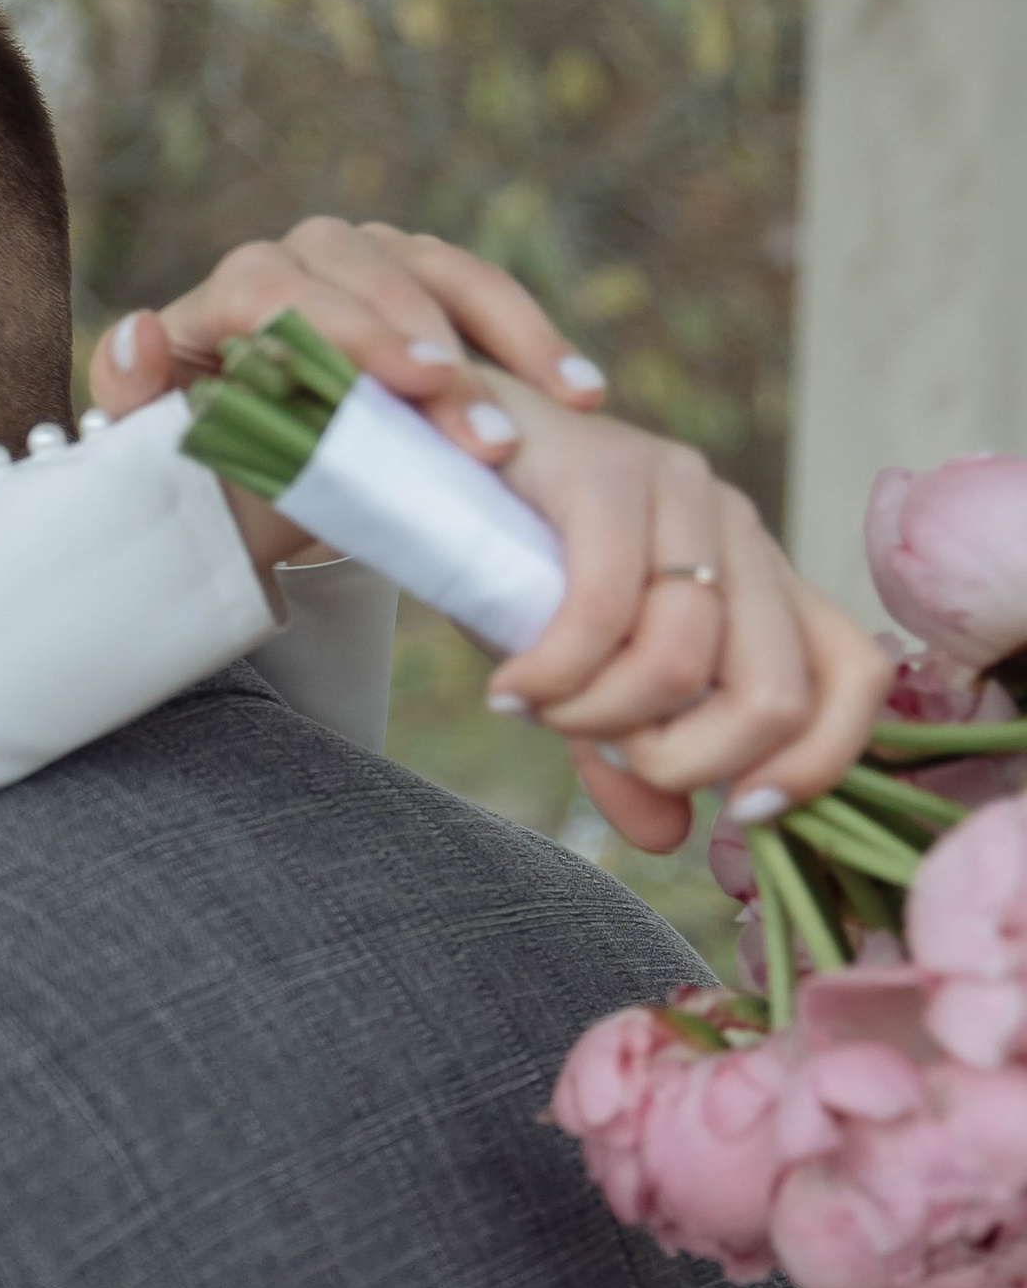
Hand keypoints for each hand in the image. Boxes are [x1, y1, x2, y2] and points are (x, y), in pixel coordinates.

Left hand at [92, 215, 608, 585]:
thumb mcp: (156, 448)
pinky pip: (486, 299)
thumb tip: (136, 331)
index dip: (352, 332)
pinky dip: (533, 343)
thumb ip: (135, 395)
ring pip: (445, 274)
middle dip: (438, 352)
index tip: (415, 382)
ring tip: (564, 405)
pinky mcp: (430, 286)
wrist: (251, 479)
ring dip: (508, 338)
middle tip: (484, 427)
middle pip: (374, 280)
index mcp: (232, 289)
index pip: (282, 290)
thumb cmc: (202, 465)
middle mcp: (305, 256)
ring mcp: (375, 263)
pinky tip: (580, 393)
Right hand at [474, 373, 891, 851]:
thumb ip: (628, 755)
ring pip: (681, 662)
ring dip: (594, 716)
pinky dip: (552, 673)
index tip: (737, 815)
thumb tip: (669, 834)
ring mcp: (683, 492)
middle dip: (685, 762)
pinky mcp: (609, 470)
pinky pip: (604, 609)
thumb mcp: (583, 681)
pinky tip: (509, 683)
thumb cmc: (517, 569)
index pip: (855, 676)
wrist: (431, 452)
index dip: (818, 763)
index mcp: (761, 582)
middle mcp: (741, 531)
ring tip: (534, 704)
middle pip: (777, 694)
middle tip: (606, 753)